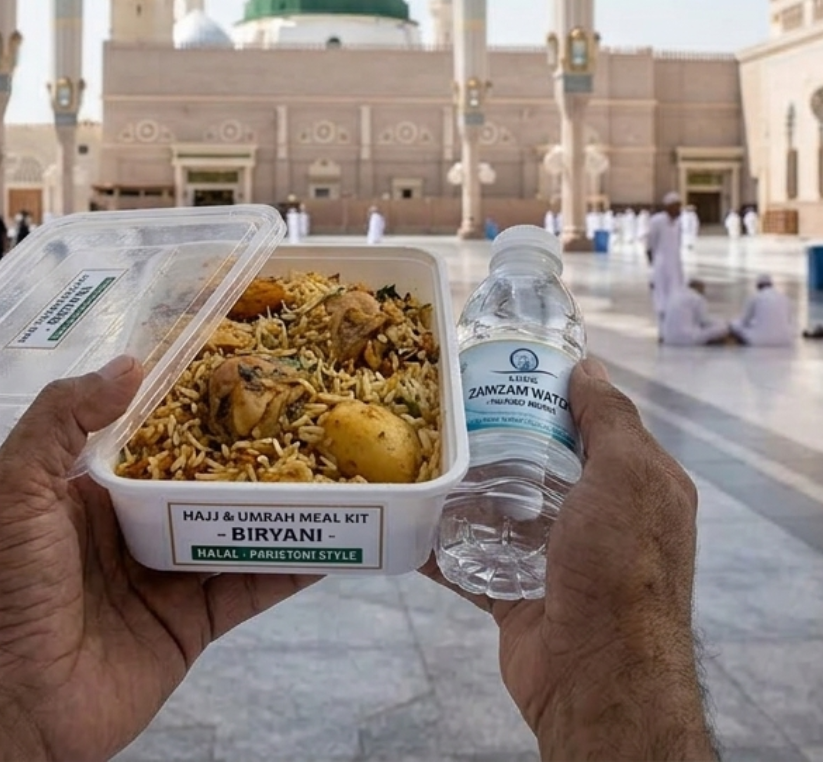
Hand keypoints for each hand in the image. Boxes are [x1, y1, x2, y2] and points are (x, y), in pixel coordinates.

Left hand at [0, 356, 315, 761]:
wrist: (11, 705)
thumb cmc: (4, 586)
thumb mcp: (14, 487)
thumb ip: (61, 419)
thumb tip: (131, 363)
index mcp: (93, 485)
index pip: (152, 431)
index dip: (193, 402)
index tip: (243, 365)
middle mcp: (135, 522)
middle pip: (203, 476)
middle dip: (249, 449)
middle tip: (307, 411)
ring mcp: (167, 572)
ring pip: (234, 525)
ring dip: (279, 502)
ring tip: (333, 466)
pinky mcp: (193, 621)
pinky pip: (251, 586)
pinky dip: (292, 565)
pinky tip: (333, 540)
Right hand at [425, 358, 716, 760]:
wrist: (596, 679)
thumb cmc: (620, 569)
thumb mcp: (628, 476)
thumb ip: (610, 420)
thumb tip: (589, 366)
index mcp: (636, 486)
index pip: (595, 424)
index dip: (554, 392)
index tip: (504, 366)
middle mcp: (598, 519)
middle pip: (541, 462)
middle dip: (498, 436)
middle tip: (448, 407)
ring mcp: (555, 558)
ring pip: (502, 508)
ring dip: (465, 487)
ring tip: (422, 451)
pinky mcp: (515, 592)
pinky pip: (471, 557)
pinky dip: (441, 542)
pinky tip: (408, 517)